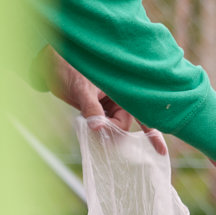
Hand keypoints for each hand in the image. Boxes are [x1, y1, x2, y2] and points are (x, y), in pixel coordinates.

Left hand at [32, 45, 164, 152]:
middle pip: (125, 125)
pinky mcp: (102, 109)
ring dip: (104, 131)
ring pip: (115, 127)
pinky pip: (106, 125)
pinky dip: (100, 130)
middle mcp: (124, 98)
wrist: (54, 65)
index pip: (141, 115)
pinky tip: (92, 129)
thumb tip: (98, 127)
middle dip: (114, 132)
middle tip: (95, 127)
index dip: (151, 134)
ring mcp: (113, 104)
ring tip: (87, 119)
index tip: (160, 150)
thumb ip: (91, 108)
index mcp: (127, 89)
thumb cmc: (71, 70)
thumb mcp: (82, 89)